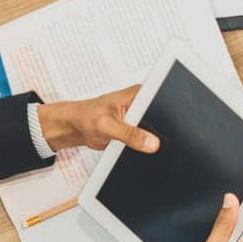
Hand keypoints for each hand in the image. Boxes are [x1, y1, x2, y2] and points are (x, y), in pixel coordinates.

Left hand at [37, 86, 158, 153]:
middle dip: (159, 130)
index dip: (167, 114)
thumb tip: (152, 143)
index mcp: (138, 94)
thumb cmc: (84, 118)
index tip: (161, 127)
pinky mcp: (138, 128)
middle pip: (163, 117)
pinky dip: (144, 145)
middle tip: (146, 139)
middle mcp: (142, 103)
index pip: (161, 100)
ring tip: (134, 141)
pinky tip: (136, 147)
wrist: (75, 128)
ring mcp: (141, 116)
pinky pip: (148, 138)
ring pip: (157, 130)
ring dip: (151, 139)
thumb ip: (130, 134)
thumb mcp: (107, 126)